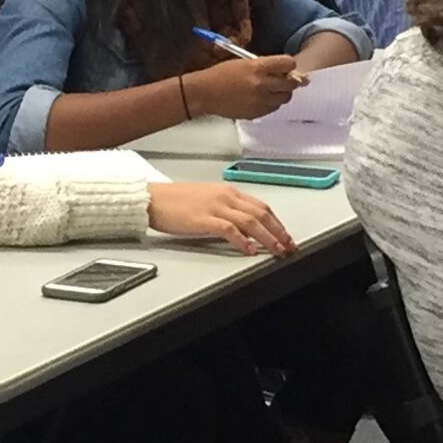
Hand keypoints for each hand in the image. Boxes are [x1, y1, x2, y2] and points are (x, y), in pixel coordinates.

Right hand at [149, 182, 295, 254]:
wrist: (153, 199)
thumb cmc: (175, 201)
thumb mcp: (207, 200)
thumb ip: (226, 209)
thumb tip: (244, 227)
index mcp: (227, 191)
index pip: (261, 206)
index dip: (277, 222)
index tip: (286, 235)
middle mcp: (225, 196)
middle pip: (261, 214)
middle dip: (279, 231)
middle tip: (289, 246)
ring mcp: (215, 207)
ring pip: (251, 222)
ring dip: (268, 237)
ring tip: (277, 250)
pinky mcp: (204, 219)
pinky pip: (230, 229)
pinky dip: (243, 240)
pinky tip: (250, 250)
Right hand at [188, 55, 307, 118]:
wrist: (205, 93)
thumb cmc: (221, 74)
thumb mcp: (244, 62)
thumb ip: (265, 66)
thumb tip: (285, 71)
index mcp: (258, 67)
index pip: (288, 64)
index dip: (288, 65)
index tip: (285, 66)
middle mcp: (262, 84)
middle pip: (292, 83)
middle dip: (290, 80)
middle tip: (285, 79)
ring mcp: (260, 101)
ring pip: (285, 97)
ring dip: (281, 93)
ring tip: (270, 90)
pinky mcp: (257, 113)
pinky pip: (274, 108)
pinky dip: (272, 103)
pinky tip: (261, 98)